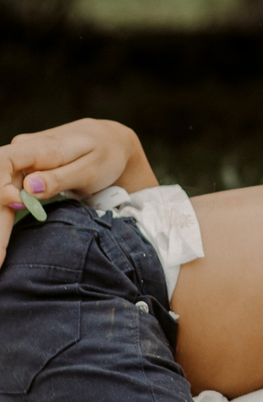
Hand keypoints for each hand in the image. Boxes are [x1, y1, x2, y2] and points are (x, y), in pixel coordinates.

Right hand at [0, 119, 153, 268]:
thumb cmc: (105, 155)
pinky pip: (7, 198)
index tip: (14, 206)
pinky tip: (2, 245)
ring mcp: (21, 163)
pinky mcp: (22, 175)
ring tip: (0, 258)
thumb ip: (59, 179)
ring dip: (0, 226)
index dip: (1, 187)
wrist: (112, 142)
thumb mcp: (90, 169)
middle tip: (0, 259)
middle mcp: (23, 151)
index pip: (4, 163)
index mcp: (40, 147)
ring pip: (1, 196)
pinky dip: (4, 220)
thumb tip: (28, 188)